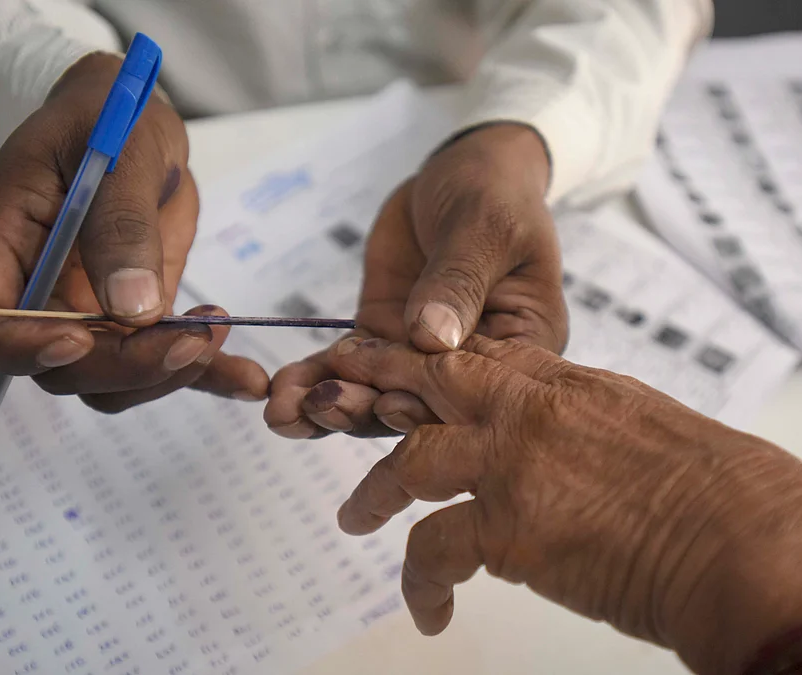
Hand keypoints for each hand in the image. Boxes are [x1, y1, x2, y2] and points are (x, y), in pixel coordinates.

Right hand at [0, 53, 267, 411]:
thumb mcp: (120, 150)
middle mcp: (33, 288)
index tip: (80, 340)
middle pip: (54, 364)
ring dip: (164, 373)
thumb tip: (131, 309)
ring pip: (106, 380)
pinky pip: (160, 363)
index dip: (14, 347)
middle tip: (190, 339)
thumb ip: (121, 225)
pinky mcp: (134, 316)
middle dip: (123, 365)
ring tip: (216, 331)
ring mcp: (82, 309)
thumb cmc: (108, 117)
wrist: (137, 122)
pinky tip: (245, 378)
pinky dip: (205, 376)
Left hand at [264, 123, 566, 437]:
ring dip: (330, 406)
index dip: (434, 404)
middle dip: (367, 412)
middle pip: (421, 404)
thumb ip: (458, 281)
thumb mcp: (486, 228)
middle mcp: (472, 366)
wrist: (460, 171)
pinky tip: (281, 393)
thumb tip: (430, 337)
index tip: (388, 402)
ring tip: (286, 411)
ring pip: (376, 395)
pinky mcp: (382, 336)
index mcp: (519, 347)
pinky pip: (346, 367)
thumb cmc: (495, 194)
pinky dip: (313, 379)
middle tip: (320, 408)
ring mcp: (421, 355)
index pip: (480, 391)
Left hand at [323, 335, 801, 674]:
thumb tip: (567, 452)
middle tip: (328, 402)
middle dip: (370, 389)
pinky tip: (428, 612)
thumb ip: (590, 428)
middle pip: (425, 384)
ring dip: (376, 491)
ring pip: (411, 462)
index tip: (382, 362)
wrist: (753, 538)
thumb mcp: (647, 430)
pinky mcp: (513, 528)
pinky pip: (435, 552)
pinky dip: (422, 584)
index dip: (419, 361)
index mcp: (567, 383)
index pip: (472, 358)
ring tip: (355, 518)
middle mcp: (532, 409)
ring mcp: (516, 463)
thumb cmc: (724, 492)